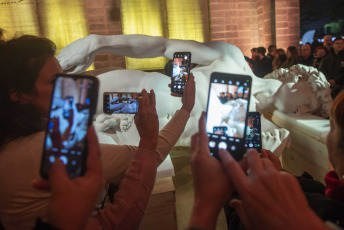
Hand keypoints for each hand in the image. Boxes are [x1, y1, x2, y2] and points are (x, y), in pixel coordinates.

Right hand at [33, 126, 102, 229]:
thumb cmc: (68, 209)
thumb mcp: (61, 188)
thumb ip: (59, 170)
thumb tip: (58, 159)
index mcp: (94, 177)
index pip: (94, 154)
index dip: (92, 140)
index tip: (91, 127)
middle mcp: (90, 180)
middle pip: (81, 160)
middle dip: (72, 151)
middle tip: (69, 137)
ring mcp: (81, 186)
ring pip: (69, 171)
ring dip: (57, 168)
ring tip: (49, 158)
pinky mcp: (71, 192)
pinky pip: (62, 182)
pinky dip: (51, 182)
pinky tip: (37, 183)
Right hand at [57, 35, 97, 72]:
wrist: (90, 44)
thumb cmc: (87, 57)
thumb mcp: (81, 68)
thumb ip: (72, 72)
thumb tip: (65, 74)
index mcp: (65, 62)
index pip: (58, 70)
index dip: (62, 73)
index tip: (68, 72)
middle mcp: (62, 56)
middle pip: (57, 64)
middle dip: (62, 67)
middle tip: (72, 67)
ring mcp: (63, 51)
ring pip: (59, 59)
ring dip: (64, 62)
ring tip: (74, 61)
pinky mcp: (65, 47)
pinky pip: (62, 54)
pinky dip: (66, 57)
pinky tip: (74, 56)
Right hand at [134, 89, 158, 150]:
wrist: (150, 135)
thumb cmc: (141, 129)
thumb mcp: (137, 120)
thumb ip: (137, 113)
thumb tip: (138, 109)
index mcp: (142, 112)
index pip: (141, 100)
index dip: (140, 96)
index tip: (138, 95)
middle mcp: (148, 110)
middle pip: (147, 99)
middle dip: (145, 93)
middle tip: (143, 90)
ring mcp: (153, 112)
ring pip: (152, 101)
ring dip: (152, 95)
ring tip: (152, 90)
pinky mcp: (155, 114)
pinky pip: (154, 106)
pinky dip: (153, 101)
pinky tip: (152, 99)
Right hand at [168, 73, 194, 112]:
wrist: (188, 102)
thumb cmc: (189, 92)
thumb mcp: (190, 83)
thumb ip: (191, 78)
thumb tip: (191, 73)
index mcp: (191, 83)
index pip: (187, 78)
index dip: (183, 76)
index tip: (178, 75)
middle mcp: (188, 87)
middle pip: (182, 82)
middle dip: (176, 81)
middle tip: (172, 80)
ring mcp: (186, 91)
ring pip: (179, 87)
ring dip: (174, 87)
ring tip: (169, 86)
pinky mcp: (183, 95)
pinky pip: (178, 93)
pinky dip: (175, 93)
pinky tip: (172, 93)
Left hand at [188, 113, 232, 229]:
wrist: (206, 204)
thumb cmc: (217, 189)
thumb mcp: (233, 173)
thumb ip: (243, 162)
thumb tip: (252, 153)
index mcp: (202, 155)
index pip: (202, 133)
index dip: (203, 122)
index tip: (205, 113)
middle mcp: (195, 156)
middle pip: (196, 137)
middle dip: (203, 130)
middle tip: (213, 126)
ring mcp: (194, 163)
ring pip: (196, 145)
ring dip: (202, 139)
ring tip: (215, 137)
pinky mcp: (195, 168)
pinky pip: (197, 153)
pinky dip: (203, 148)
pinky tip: (215, 152)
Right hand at [219, 149, 327, 229]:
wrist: (297, 228)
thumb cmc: (272, 227)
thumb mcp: (249, 221)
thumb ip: (240, 209)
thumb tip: (234, 203)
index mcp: (247, 189)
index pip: (232, 167)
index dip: (225, 156)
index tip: (223, 151)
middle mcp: (260, 179)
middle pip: (251, 154)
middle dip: (249, 154)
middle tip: (250, 159)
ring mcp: (275, 176)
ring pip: (265, 161)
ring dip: (263, 165)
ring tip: (265, 176)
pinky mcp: (288, 177)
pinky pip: (279, 171)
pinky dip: (277, 176)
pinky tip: (279, 188)